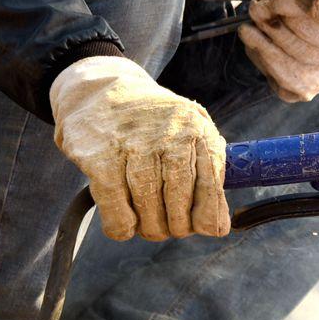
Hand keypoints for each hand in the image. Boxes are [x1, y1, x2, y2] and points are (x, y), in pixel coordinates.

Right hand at [49, 56, 228, 240]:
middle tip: (172, 228)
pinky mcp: (100, 158)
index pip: (211, 184)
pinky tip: (125, 225)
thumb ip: (207, 172)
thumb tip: (218, 227)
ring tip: (150, 227)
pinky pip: (115, 208)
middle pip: (179, 201)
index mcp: (196, 128)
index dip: (209, 215)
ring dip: (150, 228)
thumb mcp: (189, 132)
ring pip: (148, 207)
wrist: (101, 90)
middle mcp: (168, 133)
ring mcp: (133, 144)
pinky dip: (122, 226)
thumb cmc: (153, 123)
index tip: (206, 229)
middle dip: (177, 225)